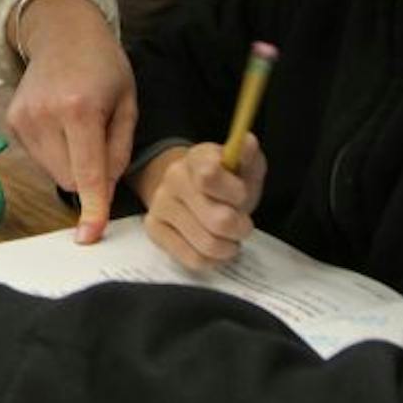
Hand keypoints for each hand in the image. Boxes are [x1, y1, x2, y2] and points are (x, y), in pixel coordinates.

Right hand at [5, 0, 136, 242]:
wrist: (61, 32)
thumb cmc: (103, 65)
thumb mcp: (127, 102)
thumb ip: (119, 150)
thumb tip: (105, 190)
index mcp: (79, 108)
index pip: (88, 172)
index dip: (93, 207)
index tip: (88, 236)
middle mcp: (45, 116)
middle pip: (70, 179)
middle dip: (89, 175)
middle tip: (100, 138)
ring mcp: (23, 120)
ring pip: (54, 174)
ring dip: (71, 163)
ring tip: (79, 125)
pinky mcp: (12, 123)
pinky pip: (40, 159)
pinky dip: (56, 152)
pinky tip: (61, 123)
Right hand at [132, 137, 266, 269]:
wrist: (192, 189)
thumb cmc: (226, 181)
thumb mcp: (244, 165)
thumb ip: (249, 155)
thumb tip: (248, 143)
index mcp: (197, 158)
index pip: (210, 176)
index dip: (235, 193)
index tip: (242, 195)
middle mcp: (173, 178)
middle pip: (218, 220)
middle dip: (241, 228)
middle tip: (242, 225)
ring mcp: (160, 205)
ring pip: (207, 244)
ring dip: (228, 247)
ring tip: (230, 238)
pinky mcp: (154, 229)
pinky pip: (192, 258)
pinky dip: (212, 260)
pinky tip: (215, 249)